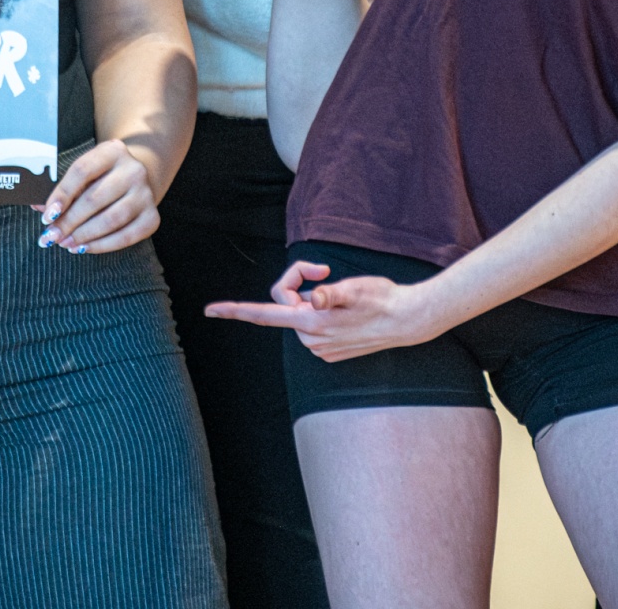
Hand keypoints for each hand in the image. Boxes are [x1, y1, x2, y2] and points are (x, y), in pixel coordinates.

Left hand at [35, 140, 159, 253]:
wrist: (137, 180)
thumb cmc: (102, 177)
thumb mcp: (84, 173)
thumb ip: (62, 189)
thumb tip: (38, 207)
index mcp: (112, 151)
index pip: (81, 171)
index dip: (61, 195)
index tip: (46, 216)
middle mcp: (133, 170)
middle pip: (95, 198)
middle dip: (68, 221)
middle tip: (50, 236)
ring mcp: (146, 194)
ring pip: (111, 219)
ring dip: (83, 235)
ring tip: (65, 244)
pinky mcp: (153, 217)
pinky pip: (127, 236)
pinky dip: (102, 245)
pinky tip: (84, 247)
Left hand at [205, 260, 447, 360]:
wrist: (407, 320)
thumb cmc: (382, 299)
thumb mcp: (356, 288)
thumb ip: (331, 293)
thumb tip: (314, 299)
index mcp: (311, 324)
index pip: (265, 314)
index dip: (235, 310)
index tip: (209, 309)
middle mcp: (311, 339)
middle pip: (284, 306)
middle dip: (297, 285)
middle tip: (324, 270)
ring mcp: (320, 347)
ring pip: (299, 314)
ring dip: (311, 299)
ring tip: (340, 295)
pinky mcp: (329, 348)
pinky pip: (312, 324)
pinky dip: (321, 311)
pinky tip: (346, 310)